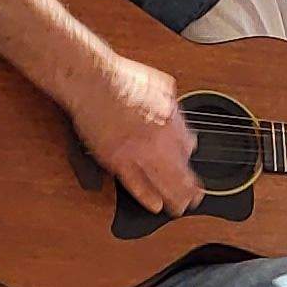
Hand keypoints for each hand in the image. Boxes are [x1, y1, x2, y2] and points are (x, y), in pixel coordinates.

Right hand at [72, 58, 203, 215]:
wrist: (92, 81)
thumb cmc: (122, 79)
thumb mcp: (162, 86)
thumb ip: (174, 108)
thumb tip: (180, 121)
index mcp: (170, 121)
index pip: (188, 148)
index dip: (188, 158)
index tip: (187, 164)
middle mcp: (157, 140)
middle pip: (181, 173)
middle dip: (190, 189)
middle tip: (194, 199)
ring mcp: (136, 153)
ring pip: (162, 184)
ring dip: (174, 198)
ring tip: (179, 208)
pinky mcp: (116, 161)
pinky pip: (136, 185)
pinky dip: (147, 197)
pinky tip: (155, 205)